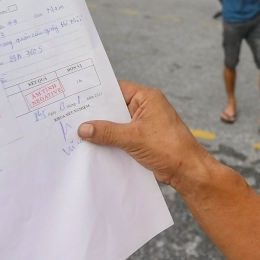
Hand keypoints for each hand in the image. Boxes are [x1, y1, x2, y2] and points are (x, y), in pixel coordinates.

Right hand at [78, 81, 212, 189]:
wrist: (187, 170)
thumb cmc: (168, 147)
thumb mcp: (133, 138)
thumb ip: (107, 132)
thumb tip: (84, 128)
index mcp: (147, 98)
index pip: (117, 89)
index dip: (98, 93)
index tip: (77, 97)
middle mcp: (145, 108)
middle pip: (115, 107)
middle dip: (97, 115)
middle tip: (73, 117)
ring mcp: (143, 124)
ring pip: (117, 124)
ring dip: (103, 130)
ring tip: (78, 133)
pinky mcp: (142, 139)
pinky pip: (121, 136)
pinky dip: (110, 141)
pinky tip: (94, 146)